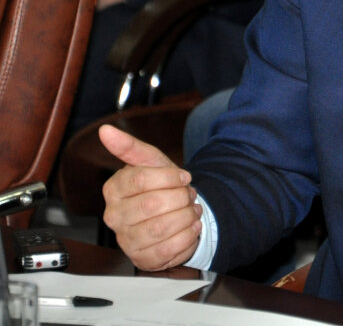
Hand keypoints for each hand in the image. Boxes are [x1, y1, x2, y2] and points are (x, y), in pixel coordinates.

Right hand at [99, 125, 202, 270]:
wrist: (175, 212)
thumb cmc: (160, 185)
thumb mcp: (151, 162)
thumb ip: (130, 146)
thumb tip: (106, 131)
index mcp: (114, 189)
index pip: (140, 179)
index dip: (169, 177)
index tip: (183, 176)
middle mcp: (114, 216)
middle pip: (152, 204)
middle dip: (180, 198)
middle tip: (188, 195)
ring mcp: (126, 239)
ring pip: (161, 228)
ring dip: (186, 217)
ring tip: (190, 210)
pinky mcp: (142, 258)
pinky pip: (168, 250)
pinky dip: (187, 236)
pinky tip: (190, 227)